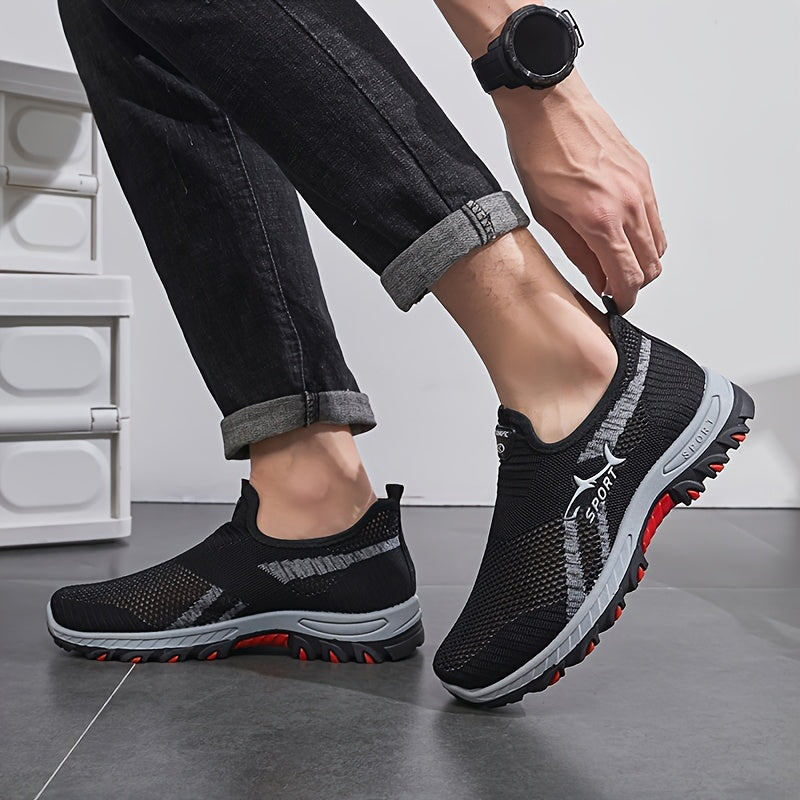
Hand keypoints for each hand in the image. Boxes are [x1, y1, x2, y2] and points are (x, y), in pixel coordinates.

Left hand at [494, 71, 666, 312]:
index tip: (617, 304)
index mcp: (600, 219)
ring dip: (642, 259)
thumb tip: (597, 278)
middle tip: (614, 286)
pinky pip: (654, 215)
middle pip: (651, 263)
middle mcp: (628, 204)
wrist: (548, 105)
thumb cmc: (538, 153)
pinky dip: (644, 232)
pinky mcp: (642, 173)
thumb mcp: (547, 215)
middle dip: (635, 282)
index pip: (628, 276)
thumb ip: (577, 252)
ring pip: (658, 241)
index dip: (625, 298)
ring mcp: (640, 186)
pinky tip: (620, 232)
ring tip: (616, 261)